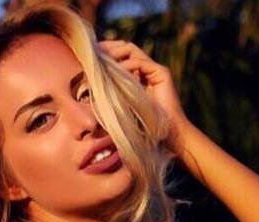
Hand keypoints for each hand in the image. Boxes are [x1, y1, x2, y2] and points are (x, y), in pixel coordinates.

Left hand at [98, 38, 189, 155]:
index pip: (121, 57)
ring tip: (103, 59)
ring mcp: (155, 70)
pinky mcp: (162, 73)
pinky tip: (118, 71)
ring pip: (133, 51)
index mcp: (138, 76)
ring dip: (116, 52)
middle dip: (109, 48)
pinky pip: (141, 62)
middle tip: (95, 52)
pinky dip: (128, 64)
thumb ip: (112, 95)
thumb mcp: (123, 107)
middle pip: (126, 49)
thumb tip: (90, 89)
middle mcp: (147, 70)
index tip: (91, 58)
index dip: (106, 54)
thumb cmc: (145, 128)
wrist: (168, 135)